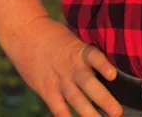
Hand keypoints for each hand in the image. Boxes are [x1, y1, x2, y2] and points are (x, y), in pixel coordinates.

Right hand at [1, 16, 122, 116]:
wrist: (24, 33)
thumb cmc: (53, 35)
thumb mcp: (73, 40)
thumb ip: (86, 55)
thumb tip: (105, 67)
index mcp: (78, 50)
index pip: (93, 56)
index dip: (103, 65)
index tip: (113, 75)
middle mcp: (70, 66)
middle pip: (88, 84)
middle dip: (104, 99)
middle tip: (117, 113)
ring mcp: (58, 80)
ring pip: (76, 99)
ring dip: (89, 114)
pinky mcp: (46, 90)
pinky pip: (58, 108)